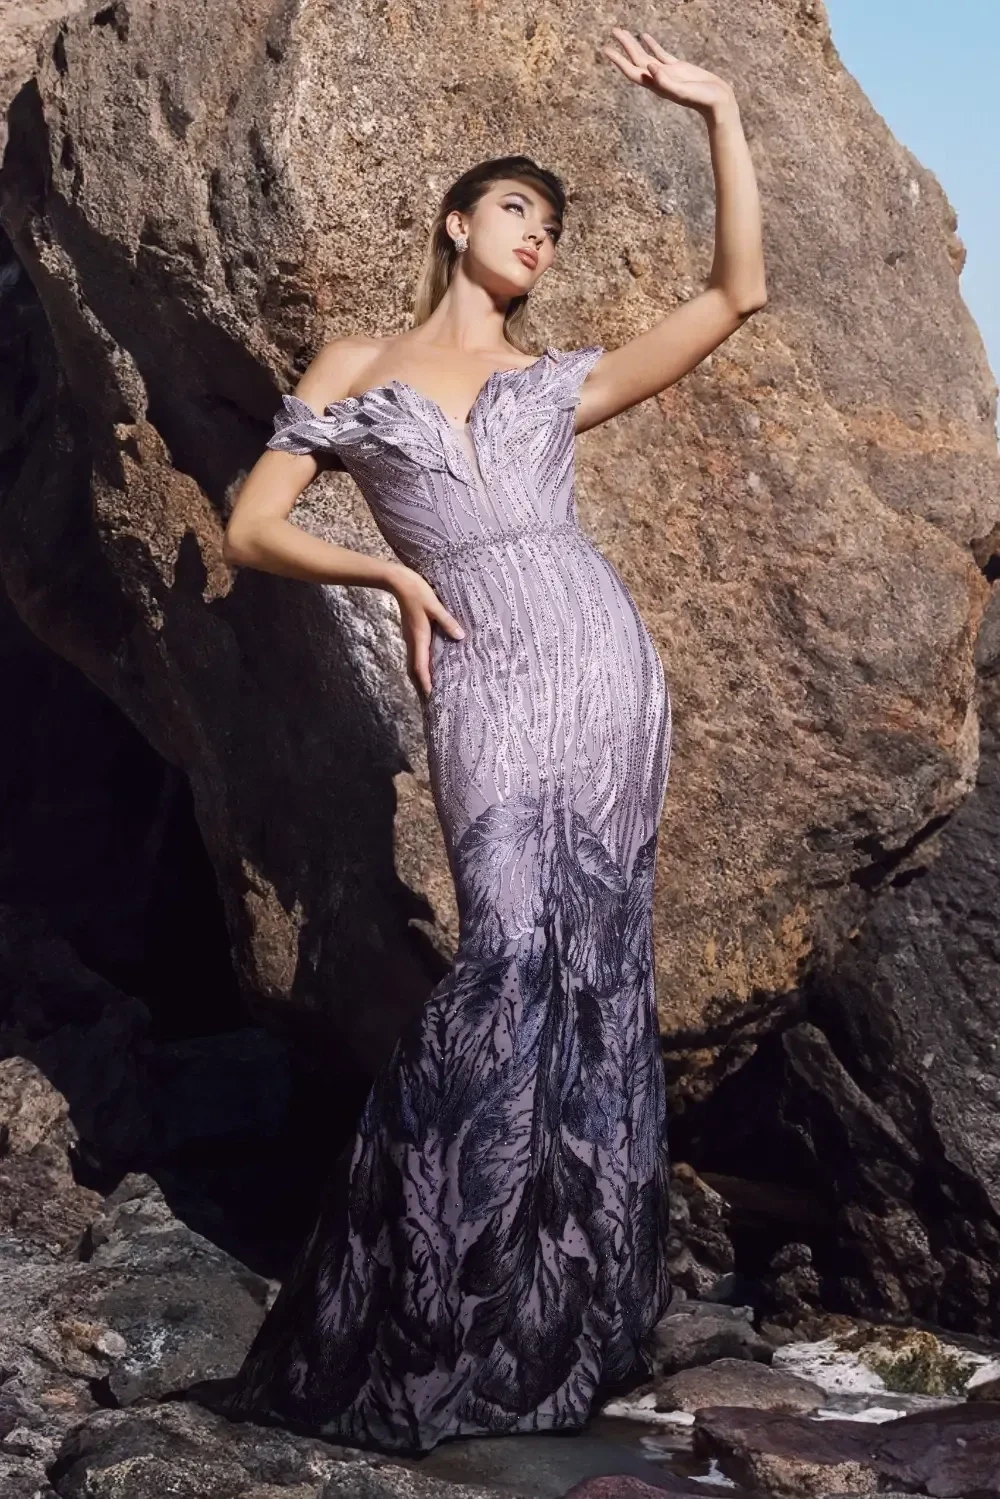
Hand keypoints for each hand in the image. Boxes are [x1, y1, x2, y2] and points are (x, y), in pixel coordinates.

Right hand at [388, 565, 465, 700]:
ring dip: (421, 678)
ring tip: (431, 691)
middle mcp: (413, 642)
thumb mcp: (435, 605)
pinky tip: (430, 668)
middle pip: (415, 671)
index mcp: (419, 638)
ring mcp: (411, 639)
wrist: (398, 582)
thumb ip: (447, 621)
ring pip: (415, 664)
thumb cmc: (417, 592)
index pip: (421, 668)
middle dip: (422, 687)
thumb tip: (460, 637)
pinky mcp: (412, 634)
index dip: (426, 683)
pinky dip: (422, 667)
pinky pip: (417, 656)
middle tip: (432, 702)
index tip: (432, 698)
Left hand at [602, 28, 734, 116]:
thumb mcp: (682, 91)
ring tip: (623, 33)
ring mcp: (667, 72)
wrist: (717, 102)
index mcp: (656, 85)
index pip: (632, 71)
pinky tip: (644, 36)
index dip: (618, 60)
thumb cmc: (701, 100)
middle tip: (613, 31)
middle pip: (635, 60)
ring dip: (634, 44)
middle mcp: (658, 79)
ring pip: (645, 55)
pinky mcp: (677, 67)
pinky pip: (660, 53)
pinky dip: (651, 44)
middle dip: (624, 46)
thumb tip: (649, 66)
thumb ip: (665, 81)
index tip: (606, 49)